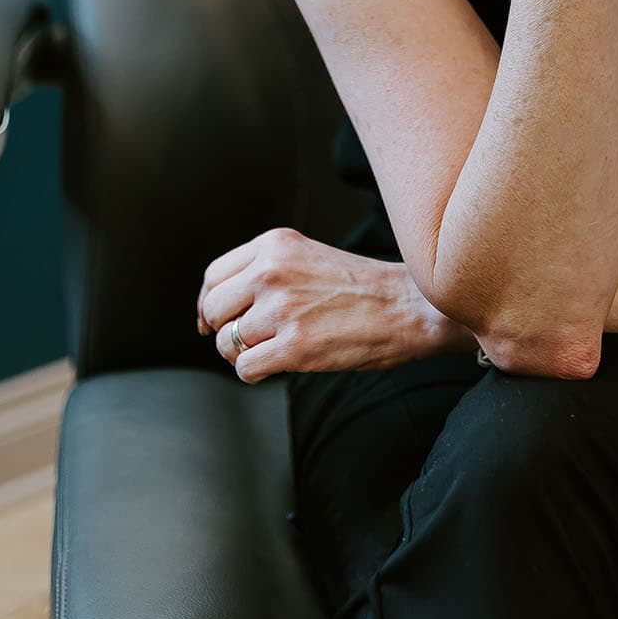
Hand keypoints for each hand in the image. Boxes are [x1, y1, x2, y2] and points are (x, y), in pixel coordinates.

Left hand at [195, 226, 473, 380]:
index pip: (214, 276)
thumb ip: (263, 271)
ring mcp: (282, 310)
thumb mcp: (306, 256)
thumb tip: (213, 310)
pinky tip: (279, 364)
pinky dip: (257, 373)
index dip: (210, 303)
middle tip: (246, 340)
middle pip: (214, 309)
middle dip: (223, 330)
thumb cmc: (359, 286)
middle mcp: (272, 272)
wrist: (407, 305)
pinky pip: (245, 368)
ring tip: (274, 349)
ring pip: (227, 343)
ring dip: (244, 354)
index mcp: (274, 245)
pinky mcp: (295, 346)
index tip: (214, 320)